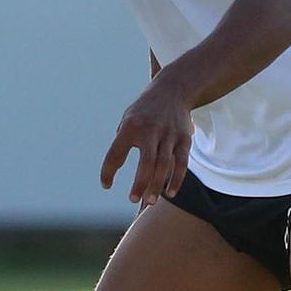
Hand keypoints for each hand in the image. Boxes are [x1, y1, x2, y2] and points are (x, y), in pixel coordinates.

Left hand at [99, 77, 193, 206]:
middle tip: (133, 199)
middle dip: (140, 182)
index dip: (108, 171)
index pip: (116, 153)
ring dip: (157, 184)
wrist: (172, 89)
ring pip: (165, 164)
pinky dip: (177, 178)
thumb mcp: (127, 120)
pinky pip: (181, 162)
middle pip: (146, 162)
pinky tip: (170, 192)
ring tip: (150, 201)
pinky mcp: (184, 139)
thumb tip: (114, 169)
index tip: (106, 185)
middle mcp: (151, 130)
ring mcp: (169, 134)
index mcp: (131, 126)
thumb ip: (122, 143)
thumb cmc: (144, 111)